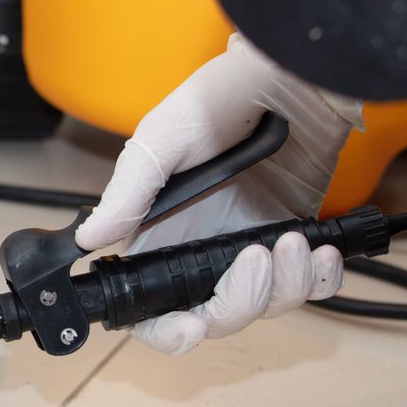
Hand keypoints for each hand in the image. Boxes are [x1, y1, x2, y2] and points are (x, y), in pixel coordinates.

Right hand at [74, 34, 362, 353]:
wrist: (293, 77)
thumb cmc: (223, 96)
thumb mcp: (164, 138)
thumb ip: (130, 192)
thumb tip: (89, 236)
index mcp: (162, 233)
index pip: (152, 304)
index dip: (166, 329)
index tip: (189, 329)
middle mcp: (204, 248)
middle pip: (216, 317)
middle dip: (239, 302)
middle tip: (254, 261)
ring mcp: (252, 248)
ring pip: (267, 306)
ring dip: (285, 285)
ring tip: (290, 241)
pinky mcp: (295, 240)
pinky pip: (311, 287)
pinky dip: (318, 278)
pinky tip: (318, 248)